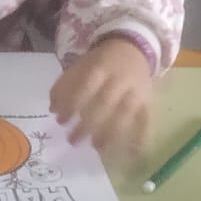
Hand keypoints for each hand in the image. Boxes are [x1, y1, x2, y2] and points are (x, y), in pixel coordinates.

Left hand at [50, 37, 153, 160]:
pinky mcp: (147, 100)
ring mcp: (135, 90)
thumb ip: (64, 85)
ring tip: (97, 149)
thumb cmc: (100, 62)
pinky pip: (146, 118)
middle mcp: (120, 80)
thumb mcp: (80, 66)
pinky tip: (135, 153)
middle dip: (88, 124)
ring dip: (111, 132)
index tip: (61, 122)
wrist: (133, 47)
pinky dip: (142, 136)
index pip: (85, 88)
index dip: (72, 105)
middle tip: (73, 141)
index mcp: (100, 68)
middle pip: (105, 103)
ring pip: (125, 112)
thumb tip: (53, 109)